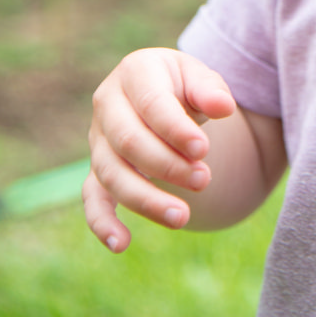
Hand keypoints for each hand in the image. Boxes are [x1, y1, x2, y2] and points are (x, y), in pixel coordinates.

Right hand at [83, 48, 235, 251]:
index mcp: (135, 72)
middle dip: (167, 165)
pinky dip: (102, 222)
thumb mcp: (200, 77)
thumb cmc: (184, 86)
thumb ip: (211, 90)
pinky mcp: (96, 170)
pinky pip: (92, 199)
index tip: (204, 150)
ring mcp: (98, 139)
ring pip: (112, 174)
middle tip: (204, 180)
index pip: (151, 104)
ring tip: (183, 217)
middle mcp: (107, 104)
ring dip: (146, 199)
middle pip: (129, 141)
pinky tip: (121, 244)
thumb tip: (224, 107)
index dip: (176, 130)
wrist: (164, 95)